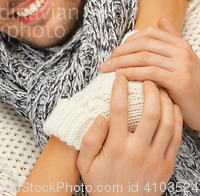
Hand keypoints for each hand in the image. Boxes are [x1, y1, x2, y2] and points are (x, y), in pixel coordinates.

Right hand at [77, 76, 182, 195]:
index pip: (119, 111)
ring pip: (167, 123)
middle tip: (144, 78)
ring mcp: (155, 158)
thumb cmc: (101, 184)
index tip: (119, 77)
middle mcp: (137, 151)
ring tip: (159, 88)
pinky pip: (176, 138)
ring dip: (165, 102)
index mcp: (115, 147)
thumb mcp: (85, 163)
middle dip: (149, 91)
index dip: (120, 90)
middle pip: (149, 113)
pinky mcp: (167, 165)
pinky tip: (171, 107)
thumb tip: (100, 116)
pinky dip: (176, 119)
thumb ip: (90, 139)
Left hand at [100, 17, 199, 129]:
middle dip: (120, 52)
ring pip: (143, 57)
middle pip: (143, 44)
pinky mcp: (180, 81)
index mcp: (181, 44)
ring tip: (107, 69)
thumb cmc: (190, 84)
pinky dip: (131, 73)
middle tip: (106, 62)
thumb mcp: (182, 59)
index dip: (128, 40)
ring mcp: (182, 65)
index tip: (115, 51)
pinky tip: (120, 76)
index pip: (149, 33)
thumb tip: (161, 19)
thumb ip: (171, 39)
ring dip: (120, 62)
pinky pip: (149, 73)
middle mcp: (182, 51)